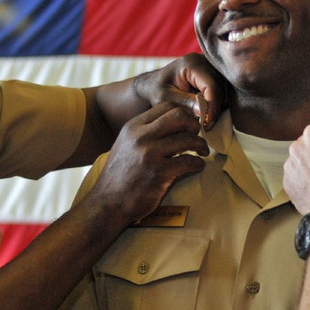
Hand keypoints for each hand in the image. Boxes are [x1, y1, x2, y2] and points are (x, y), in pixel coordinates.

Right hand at [88, 102, 208, 222]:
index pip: (166, 106)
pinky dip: (198, 163)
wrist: (108, 203)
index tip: (189, 123)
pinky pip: (188, 162)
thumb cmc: (119, 176)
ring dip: (200, 144)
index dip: (183, 112)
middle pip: (179, 116)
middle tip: (198, 135)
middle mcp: (141, 137)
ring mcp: (150, 154)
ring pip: (188, 138)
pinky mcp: (159, 174)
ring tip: (202, 151)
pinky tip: (197, 166)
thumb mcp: (126, 145)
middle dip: (194, 124)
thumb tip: (173, 124)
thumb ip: (144, 133)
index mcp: (133, 127)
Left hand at [134, 53, 225, 129]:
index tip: (208, 122)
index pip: (210, 84)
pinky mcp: (213, 73)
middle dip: (216, 107)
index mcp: (191, 64)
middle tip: (207, 125)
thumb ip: (184, 102)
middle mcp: (204, 60)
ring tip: (206, 120)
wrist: (154, 84)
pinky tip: (207, 112)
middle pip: (220, 86)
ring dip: (217, 106)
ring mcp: (210, 65)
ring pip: (224, 89)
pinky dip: (217, 103)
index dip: (212, 105)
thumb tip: (203, 111)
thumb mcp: (165, 98)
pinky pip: (222, 89)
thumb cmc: (157, 90)